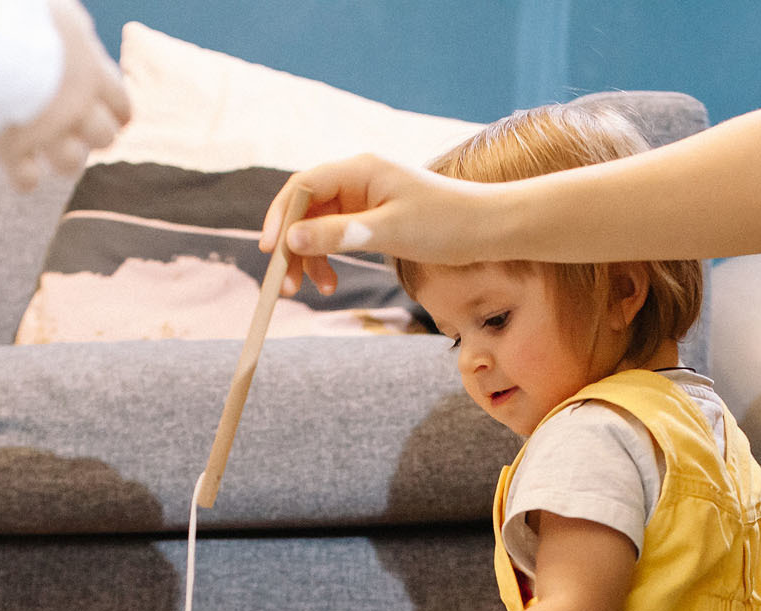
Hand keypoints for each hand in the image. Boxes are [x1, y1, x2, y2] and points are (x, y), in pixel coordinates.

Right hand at [0, 0, 130, 189]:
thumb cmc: (21, 14)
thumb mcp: (61, 15)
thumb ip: (75, 33)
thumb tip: (80, 34)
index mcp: (92, 74)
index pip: (121, 104)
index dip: (117, 112)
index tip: (114, 117)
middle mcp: (77, 109)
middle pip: (104, 138)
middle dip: (93, 136)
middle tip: (77, 130)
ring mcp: (46, 133)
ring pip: (71, 163)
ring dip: (65, 159)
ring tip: (51, 150)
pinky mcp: (12, 150)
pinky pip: (26, 180)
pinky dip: (24, 178)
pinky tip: (21, 171)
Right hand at [260, 157, 492, 296]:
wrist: (489, 229)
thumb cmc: (446, 224)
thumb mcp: (390, 231)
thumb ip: (340, 234)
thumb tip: (291, 239)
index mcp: (360, 169)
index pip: (303, 187)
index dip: (280, 218)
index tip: (272, 253)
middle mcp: (358, 178)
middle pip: (305, 208)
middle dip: (291, 245)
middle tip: (285, 284)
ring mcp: (365, 198)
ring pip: (318, 225)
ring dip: (309, 257)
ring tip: (318, 290)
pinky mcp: (373, 218)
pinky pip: (337, 236)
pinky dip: (329, 259)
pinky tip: (330, 283)